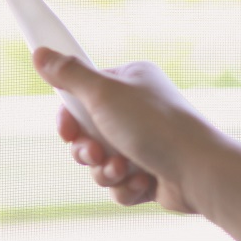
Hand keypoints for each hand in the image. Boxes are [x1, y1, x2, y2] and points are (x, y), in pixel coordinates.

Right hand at [33, 48, 221, 214]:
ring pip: (101, 161)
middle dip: (87, 150)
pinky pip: (120, 183)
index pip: (82, 94)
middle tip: (95, 153)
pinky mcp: (151, 172)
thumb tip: (40, 53)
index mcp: (128, 81)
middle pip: (87, 132)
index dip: (69, 117)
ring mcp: (145, 142)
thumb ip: (69, 75)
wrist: (200, 171)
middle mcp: (137, 109)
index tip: (66, 130)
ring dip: (106, 171)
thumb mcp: (103, 94)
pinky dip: (125, 187)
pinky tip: (143, 182)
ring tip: (124, 170)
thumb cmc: (155, 126)